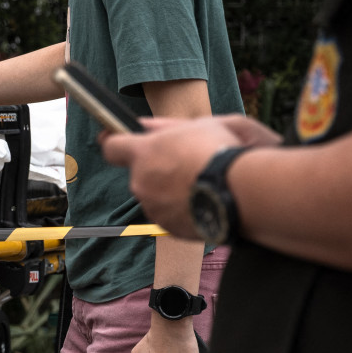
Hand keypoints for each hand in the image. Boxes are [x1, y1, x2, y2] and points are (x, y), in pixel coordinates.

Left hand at [99, 116, 259, 236]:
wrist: (239, 192)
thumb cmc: (220, 152)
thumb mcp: (197, 124)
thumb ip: (165, 126)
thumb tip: (143, 125)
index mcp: (144, 153)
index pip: (111, 147)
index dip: (116, 143)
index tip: (120, 141)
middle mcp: (141, 181)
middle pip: (139, 173)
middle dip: (156, 169)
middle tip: (184, 164)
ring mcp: (153, 207)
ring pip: (154, 196)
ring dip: (169, 190)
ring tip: (199, 184)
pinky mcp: (168, 227)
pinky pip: (169, 215)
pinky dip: (181, 210)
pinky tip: (202, 200)